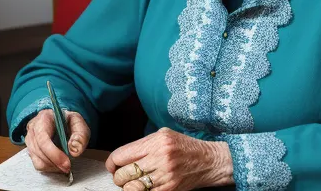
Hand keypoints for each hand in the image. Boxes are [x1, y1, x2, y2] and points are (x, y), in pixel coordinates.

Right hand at [24, 109, 90, 172]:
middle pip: (39, 151)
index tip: (66, 162)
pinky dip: (49, 167)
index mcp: (44, 118)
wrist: (59, 119)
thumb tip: (74, 150)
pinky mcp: (31, 150)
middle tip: (68, 167)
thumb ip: (80, 134)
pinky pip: (37, 164)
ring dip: (52, 166)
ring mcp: (29, 141)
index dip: (53, 153)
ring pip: (37, 160)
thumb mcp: (78, 121)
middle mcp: (33, 129)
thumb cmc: (68, 120)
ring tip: (65, 165)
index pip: (43, 139)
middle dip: (55, 162)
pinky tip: (58, 164)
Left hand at [105, 127, 233, 190]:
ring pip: (131, 188)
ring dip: (128, 187)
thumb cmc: (185, 147)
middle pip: (123, 173)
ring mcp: (164, 175)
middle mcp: (160, 156)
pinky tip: (145, 187)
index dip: (112, 162)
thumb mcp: (164, 135)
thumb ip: (144, 144)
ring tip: (134, 182)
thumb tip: (122, 156)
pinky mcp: (168, 189)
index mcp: (156, 141)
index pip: (121, 155)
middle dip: (119, 177)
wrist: (208, 161)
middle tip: (123, 176)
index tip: (113, 165)